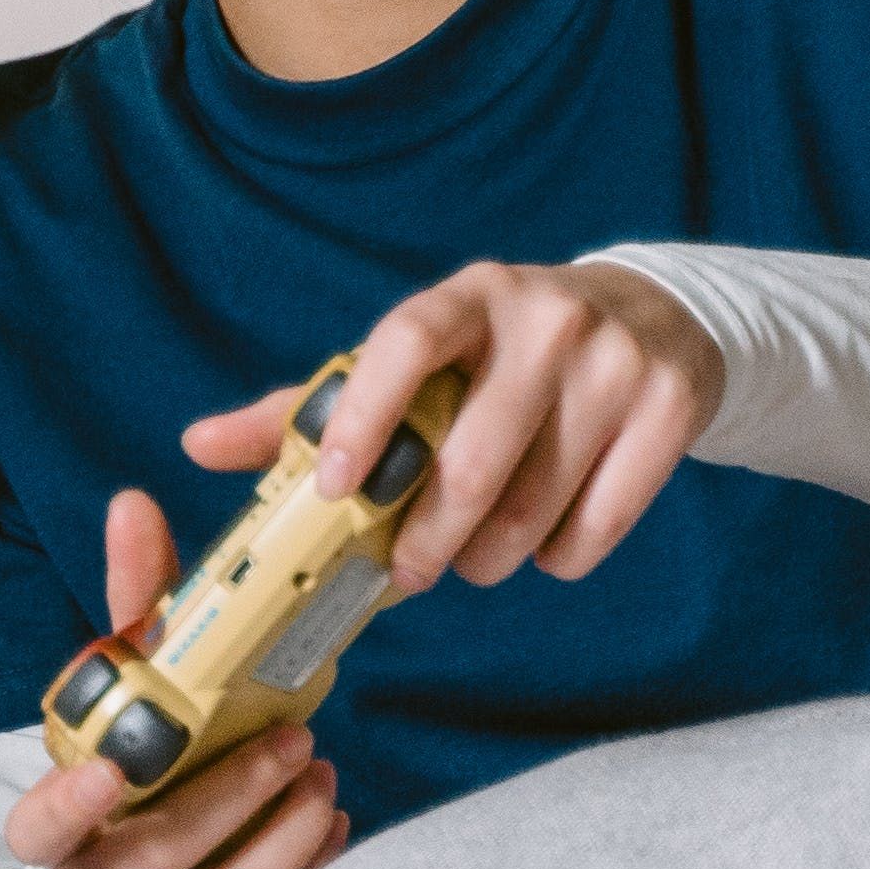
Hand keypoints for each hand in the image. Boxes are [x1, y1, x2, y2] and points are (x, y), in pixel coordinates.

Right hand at [8, 483, 349, 868]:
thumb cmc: (137, 777)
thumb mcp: (128, 696)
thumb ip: (135, 606)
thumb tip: (136, 504)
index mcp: (56, 828)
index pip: (38, 830)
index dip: (69, 805)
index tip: (116, 767)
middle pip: (159, 855)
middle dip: (236, 793)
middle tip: (298, 743)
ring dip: (288, 832)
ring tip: (324, 777)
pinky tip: (327, 828)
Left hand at [196, 258, 720, 593]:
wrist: (654, 318)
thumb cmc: (502, 355)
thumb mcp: (421, 357)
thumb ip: (313, 405)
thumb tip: (197, 445)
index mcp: (469, 295)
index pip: (403, 341)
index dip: (362, 418)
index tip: (331, 490)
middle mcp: (546, 317)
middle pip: (473, 461)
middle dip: (428, 540)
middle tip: (407, 573)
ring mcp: (616, 360)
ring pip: (534, 509)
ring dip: (490, 561)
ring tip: (475, 561)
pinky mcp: (672, 407)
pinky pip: (597, 527)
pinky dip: (560, 558)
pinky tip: (546, 543)